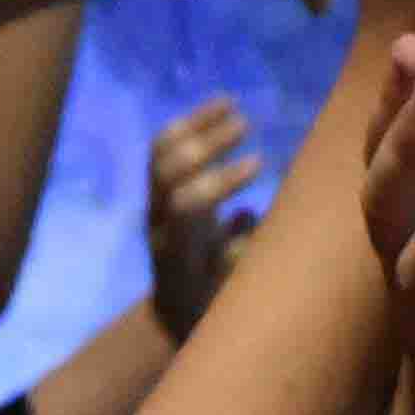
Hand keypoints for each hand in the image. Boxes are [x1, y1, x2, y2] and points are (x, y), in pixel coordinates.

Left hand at [141, 96, 260, 335]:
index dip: (221, 179)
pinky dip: (188, 124)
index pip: (187, 204)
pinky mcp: (158, 192)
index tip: (260, 163)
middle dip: (206, 143)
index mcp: (177, 253)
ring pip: (161, 154)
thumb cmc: (212, 308)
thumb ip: (240, 259)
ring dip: (194, 125)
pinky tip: (217, 108)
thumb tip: (249, 216)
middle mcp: (158, 224)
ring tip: (230, 103)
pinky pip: (162, 150)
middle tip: (245, 125)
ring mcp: (154, 205)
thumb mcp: (230, 296)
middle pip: (169, 171)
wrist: (175, 310)